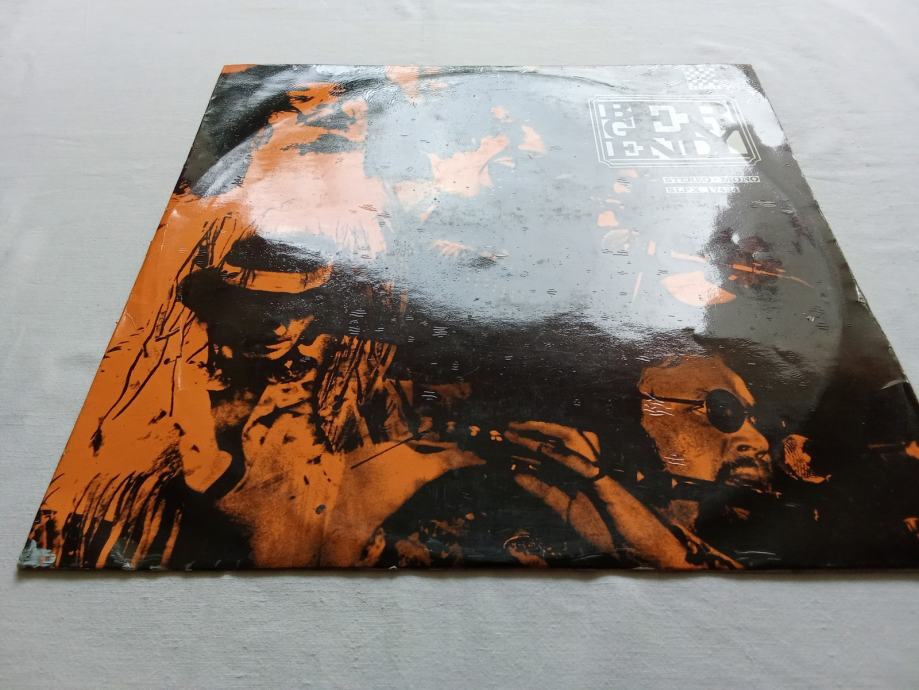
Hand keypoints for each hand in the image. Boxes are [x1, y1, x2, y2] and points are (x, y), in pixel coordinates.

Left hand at [503, 419, 703, 568]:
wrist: (640, 548)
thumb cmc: (609, 529)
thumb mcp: (568, 510)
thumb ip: (545, 492)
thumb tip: (518, 476)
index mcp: (580, 471)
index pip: (553, 449)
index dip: (530, 440)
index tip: (506, 436)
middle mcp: (589, 466)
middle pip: (561, 439)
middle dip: (534, 430)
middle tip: (508, 427)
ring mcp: (600, 473)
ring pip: (573, 443)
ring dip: (547, 434)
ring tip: (522, 430)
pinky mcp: (609, 485)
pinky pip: (584, 466)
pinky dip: (563, 457)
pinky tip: (544, 451)